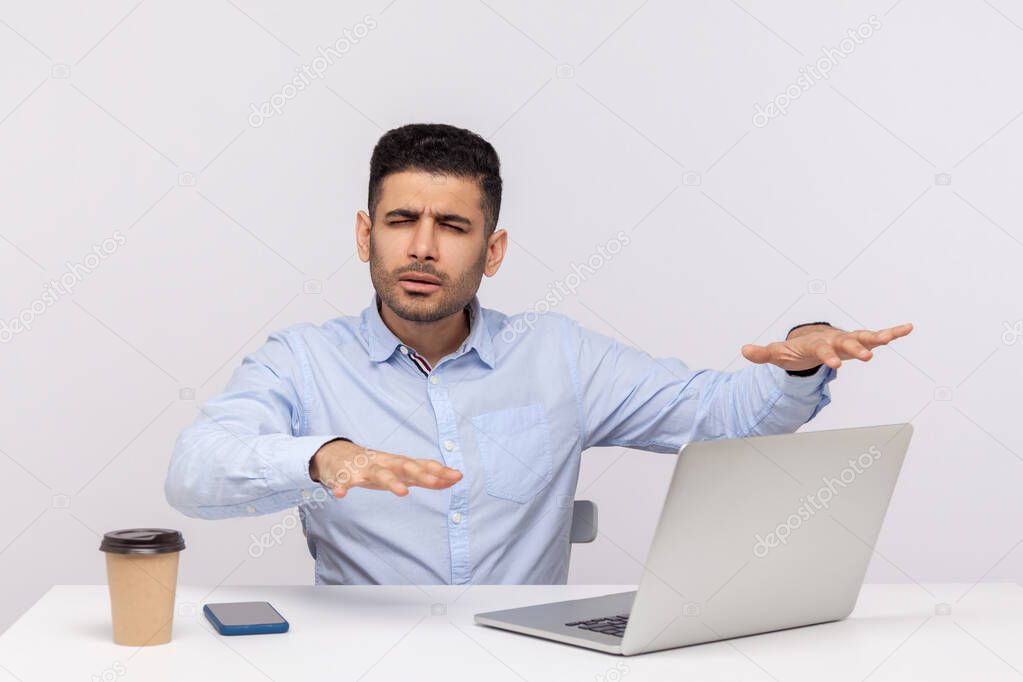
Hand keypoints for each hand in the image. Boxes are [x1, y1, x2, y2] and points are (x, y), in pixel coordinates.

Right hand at [309, 439, 462, 497]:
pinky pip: (343, 481)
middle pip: (404, 465)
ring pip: (379, 473)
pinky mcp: (344, 475)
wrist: (336, 455)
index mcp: (397, 463)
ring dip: (391, 481)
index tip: (457, 476)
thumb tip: (454, 479)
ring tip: (403, 492)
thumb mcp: (399, 471)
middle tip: (434, 481)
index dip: (438, 471)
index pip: (421, 465)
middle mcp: (384, 463)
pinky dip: (342, 486)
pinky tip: (341, 494)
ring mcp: (364, 468)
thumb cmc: (373, 466)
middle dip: (420, 473)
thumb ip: (424, 477)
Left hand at [740, 323, 913, 371]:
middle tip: (867, 357)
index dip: (828, 358)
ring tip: (893, 336)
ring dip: (878, 338)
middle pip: (846, 343)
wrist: (809, 341)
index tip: (835, 366)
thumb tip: (743, 351)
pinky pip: (877, 336)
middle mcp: (834, 339)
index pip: (822, 351)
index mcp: (816, 343)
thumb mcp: (778, 352)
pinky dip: (892, 332)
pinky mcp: (859, 342)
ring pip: (864, 337)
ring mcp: (848, 339)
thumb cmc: (796, 349)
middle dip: (856, 348)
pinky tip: (908, 328)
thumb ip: (763, 353)